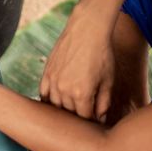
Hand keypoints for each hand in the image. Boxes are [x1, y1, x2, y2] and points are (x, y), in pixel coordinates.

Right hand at [39, 3, 115, 121]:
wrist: (87, 29)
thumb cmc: (102, 54)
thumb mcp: (108, 80)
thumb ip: (103, 102)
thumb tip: (99, 118)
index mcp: (82, 94)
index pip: (85, 118)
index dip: (92, 121)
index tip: (96, 120)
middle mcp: (64, 90)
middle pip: (69, 113)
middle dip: (79, 116)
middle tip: (86, 113)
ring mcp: (53, 81)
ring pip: (55, 106)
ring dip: (64, 109)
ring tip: (72, 108)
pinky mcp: (47, 72)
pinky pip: (43, 93)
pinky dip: (49, 100)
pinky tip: (56, 101)